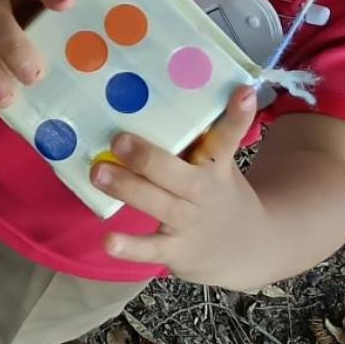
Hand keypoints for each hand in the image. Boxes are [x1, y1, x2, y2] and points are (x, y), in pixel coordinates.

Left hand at [96, 86, 268, 285]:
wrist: (247, 248)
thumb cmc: (217, 193)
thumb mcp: (217, 165)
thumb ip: (192, 139)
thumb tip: (143, 97)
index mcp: (216, 165)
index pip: (228, 137)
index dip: (237, 116)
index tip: (242, 92)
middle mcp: (204, 192)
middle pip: (177, 174)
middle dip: (148, 158)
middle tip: (119, 139)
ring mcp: (189, 222)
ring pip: (158, 205)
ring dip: (127, 189)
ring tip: (98, 172)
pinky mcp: (175, 251)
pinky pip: (150, 249)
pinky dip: (130, 246)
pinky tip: (109, 241)